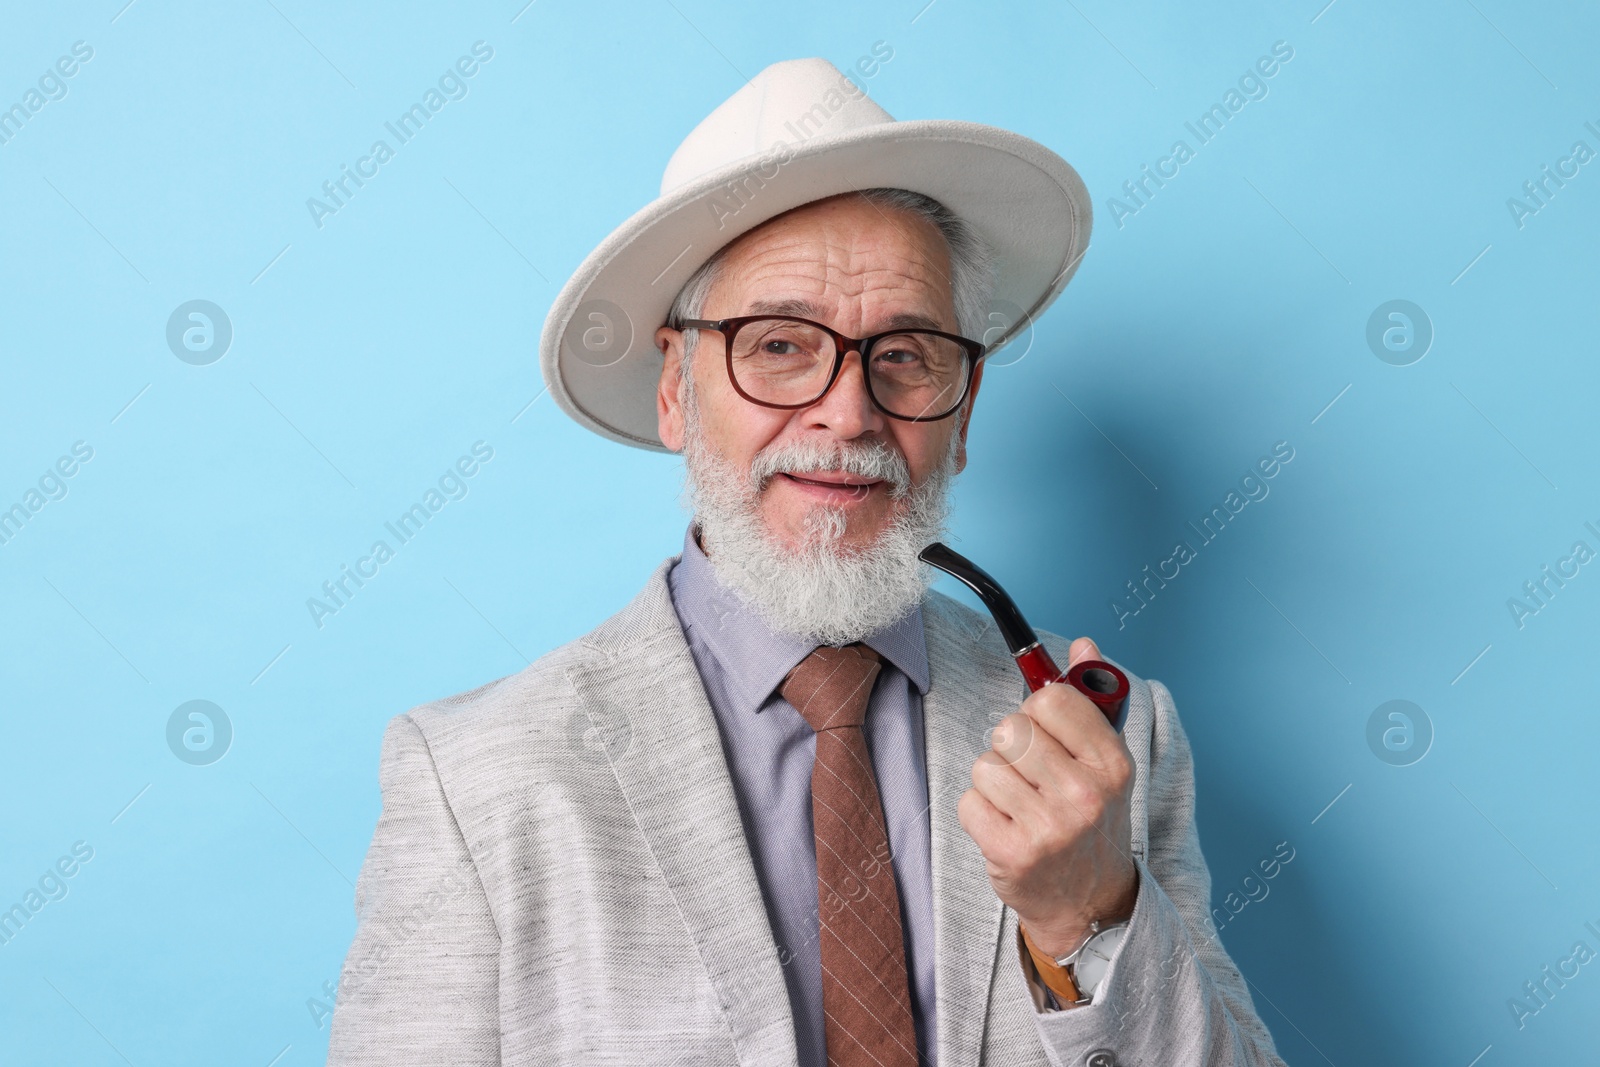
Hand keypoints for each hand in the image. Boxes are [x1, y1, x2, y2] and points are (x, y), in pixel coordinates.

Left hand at [957, 636, 1137, 958]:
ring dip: (994, 782)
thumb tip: (1082, 644)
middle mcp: (1084, 794)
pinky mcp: (1011, 853)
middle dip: (1012, 748)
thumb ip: (1090, 699)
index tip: (1046, 734)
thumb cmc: (1092, 822)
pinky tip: (1006, 828)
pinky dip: (980, 812)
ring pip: (985, 764)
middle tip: (1032, 777)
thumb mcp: (1105, 762)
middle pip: (1010, 729)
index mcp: (1112, 763)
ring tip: (1020, 806)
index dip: (1037, 712)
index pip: (1051, 700)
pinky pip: (968, 801)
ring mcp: (1048, 827)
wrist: (1089, 903)